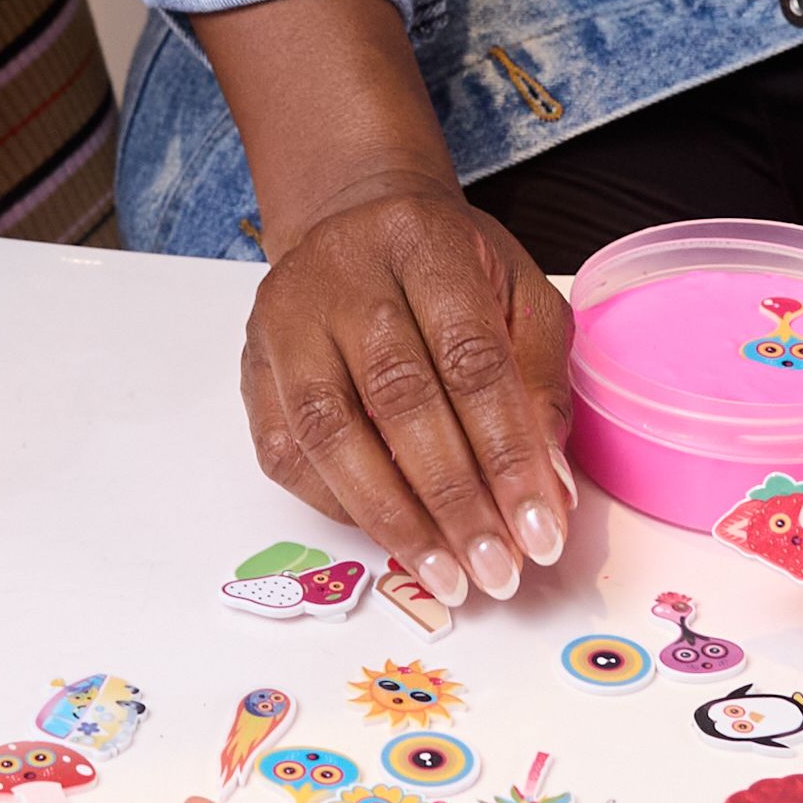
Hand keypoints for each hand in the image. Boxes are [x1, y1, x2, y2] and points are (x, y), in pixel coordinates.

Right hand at [237, 172, 579, 601]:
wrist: (353, 224)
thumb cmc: (448, 269)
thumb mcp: (518, 294)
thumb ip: (541, 380)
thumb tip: (550, 487)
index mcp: (422, 242)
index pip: (470, 358)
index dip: (508, 452)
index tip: (543, 529)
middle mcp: (342, 276)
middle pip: (399, 398)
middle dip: (456, 499)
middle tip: (498, 570)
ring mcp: (285, 323)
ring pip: (330, 433)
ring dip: (394, 519)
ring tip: (448, 577)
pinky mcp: (252, 368)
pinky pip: (287, 454)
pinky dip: (342, 506)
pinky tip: (394, 539)